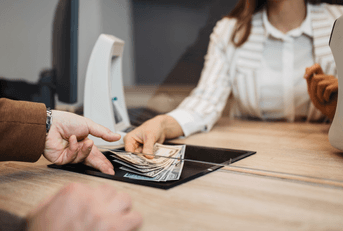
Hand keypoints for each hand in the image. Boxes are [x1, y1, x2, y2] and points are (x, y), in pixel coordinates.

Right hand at [26, 183, 142, 230]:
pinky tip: (125, 228)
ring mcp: (104, 213)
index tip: (94, 208)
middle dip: (109, 202)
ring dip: (122, 210)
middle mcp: (90, 199)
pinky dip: (132, 223)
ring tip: (117, 220)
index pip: (93, 187)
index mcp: (73, 193)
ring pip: (125, 200)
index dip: (95, 200)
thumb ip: (52, 200)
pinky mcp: (115, 228)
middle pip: (111, 190)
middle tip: (105, 214)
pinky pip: (135, 217)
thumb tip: (64, 197)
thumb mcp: (38, 214)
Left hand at [44, 110, 120, 174]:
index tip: (111, 168)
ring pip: (82, 159)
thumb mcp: (89, 125)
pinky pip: (72, 158)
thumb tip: (116, 136)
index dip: (104, 162)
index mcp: (85, 143)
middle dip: (100, 166)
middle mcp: (77, 150)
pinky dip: (73, 148)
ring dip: (85, 150)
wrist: (50, 123)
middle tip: (108, 171)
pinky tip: (72, 140)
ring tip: (87, 141)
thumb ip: (103, 133)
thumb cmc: (65, 121)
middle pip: (91, 161)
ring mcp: (69, 155)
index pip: (97, 155)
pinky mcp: (61, 159)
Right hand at [124, 115, 182, 158]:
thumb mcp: (150, 136)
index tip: (141, 161)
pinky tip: (154, 159)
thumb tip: (148, 157)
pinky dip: (149, 158)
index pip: (128, 151)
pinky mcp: (144, 151)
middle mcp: (132, 144)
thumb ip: (148, 147)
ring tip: (152, 160)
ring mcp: (138, 148)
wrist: (160, 128)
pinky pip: (146, 157)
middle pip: (134, 155)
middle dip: (141, 159)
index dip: (134, 157)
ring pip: (140, 157)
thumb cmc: (153, 127)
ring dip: (146, 159)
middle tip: (148, 161)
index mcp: (129, 139)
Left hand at [304, 63, 337, 119]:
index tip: (304, 77)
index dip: (310, 70)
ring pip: (320, 84)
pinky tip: (328, 100)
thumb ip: (310, 81)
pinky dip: (324, 97)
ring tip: (323, 100)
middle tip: (318, 98)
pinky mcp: (339, 86)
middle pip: (315, 78)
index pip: (317, 67)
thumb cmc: (323, 104)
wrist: (332, 113)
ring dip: (318, 95)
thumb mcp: (313, 93)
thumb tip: (306, 67)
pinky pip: (327, 89)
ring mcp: (335, 81)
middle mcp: (329, 78)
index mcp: (323, 79)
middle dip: (313, 90)